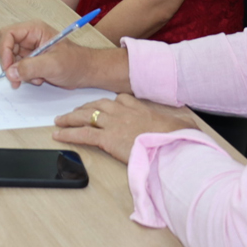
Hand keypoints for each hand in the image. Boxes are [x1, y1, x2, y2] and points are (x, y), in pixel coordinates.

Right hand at [0, 20, 130, 93]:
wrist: (88, 72)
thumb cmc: (76, 64)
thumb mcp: (53, 65)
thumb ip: (31, 67)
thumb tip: (11, 72)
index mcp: (35, 30)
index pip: (8, 34)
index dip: (4, 50)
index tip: (8, 67)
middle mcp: (30, 37)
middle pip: (7, 47)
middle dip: (10, 64)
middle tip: (15, 79)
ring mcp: (31, 49)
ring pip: (12, 60)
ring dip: (20, 72)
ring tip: (35, 79)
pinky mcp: (33, 60)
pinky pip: (20, 68)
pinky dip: (25, 76)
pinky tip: (39, 79)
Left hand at [53, 95, 197, 163]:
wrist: (172, 147)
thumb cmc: (179, 139)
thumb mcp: (183, 126)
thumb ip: (181, 123)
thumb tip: (189, 125)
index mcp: (140, 108)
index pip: (119, 99)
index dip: (109, 103)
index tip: (104, 104)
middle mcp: (123, 112)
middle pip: (98, 105)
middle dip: (84, 108)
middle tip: (74, 112)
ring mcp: (113, 124)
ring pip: (86, 117)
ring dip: (70, 118)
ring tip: (59, 120)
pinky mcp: (106, 138)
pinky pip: (82, 134)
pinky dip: (68, 134)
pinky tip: (57, 135)